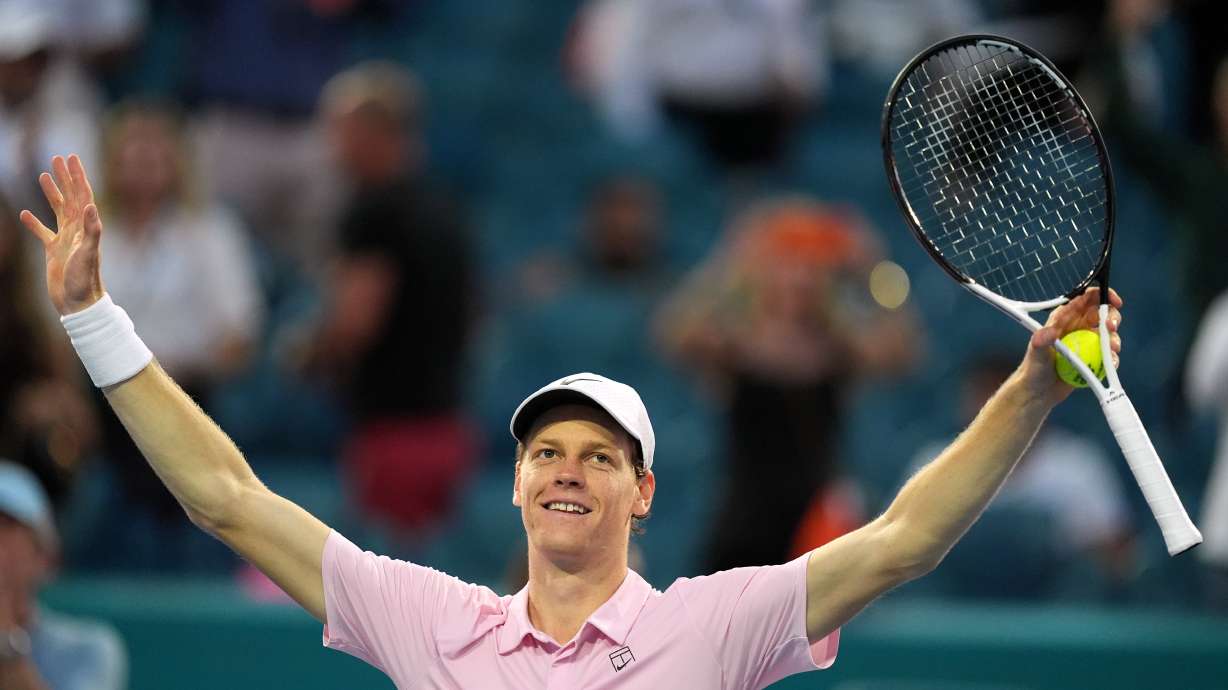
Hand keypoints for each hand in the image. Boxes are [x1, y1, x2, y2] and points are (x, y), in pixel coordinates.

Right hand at [19, 155, 105, 315]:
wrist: (79, 304)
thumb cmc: (85, 280)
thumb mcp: (88, 254)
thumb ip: (92, 231)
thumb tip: (91, 206)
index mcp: (86, 228)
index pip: (83, 196)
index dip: (78, 176)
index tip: (71, 158)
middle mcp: (77, 231)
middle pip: (71, 197)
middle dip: (65, 177)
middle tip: (57, 158)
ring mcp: (65, 240)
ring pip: (57, 210)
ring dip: (52, 192)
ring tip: (43, 175)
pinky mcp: (53, 251)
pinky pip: (42, 232)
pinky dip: (34, 223)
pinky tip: (24, 213)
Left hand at [1019, 286, 1123, 405]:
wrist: (1038, 392)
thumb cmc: (1033, 369)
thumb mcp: (1036, 353)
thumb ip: (1041, 341)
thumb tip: (1048, 332)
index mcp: (1064, 318)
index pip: (1086, 298)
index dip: (1103, 294)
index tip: (1114, 301)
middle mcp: (1077, 327)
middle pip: (1103, 313)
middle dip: (1112, 317)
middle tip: (1110, 328)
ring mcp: (1086, 343)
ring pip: (1109, 334)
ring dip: (1114, 340)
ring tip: (1111, 350)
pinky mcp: (1093, 358)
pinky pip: (1108, 354)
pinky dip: (1112, 358)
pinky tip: (1109, 364)